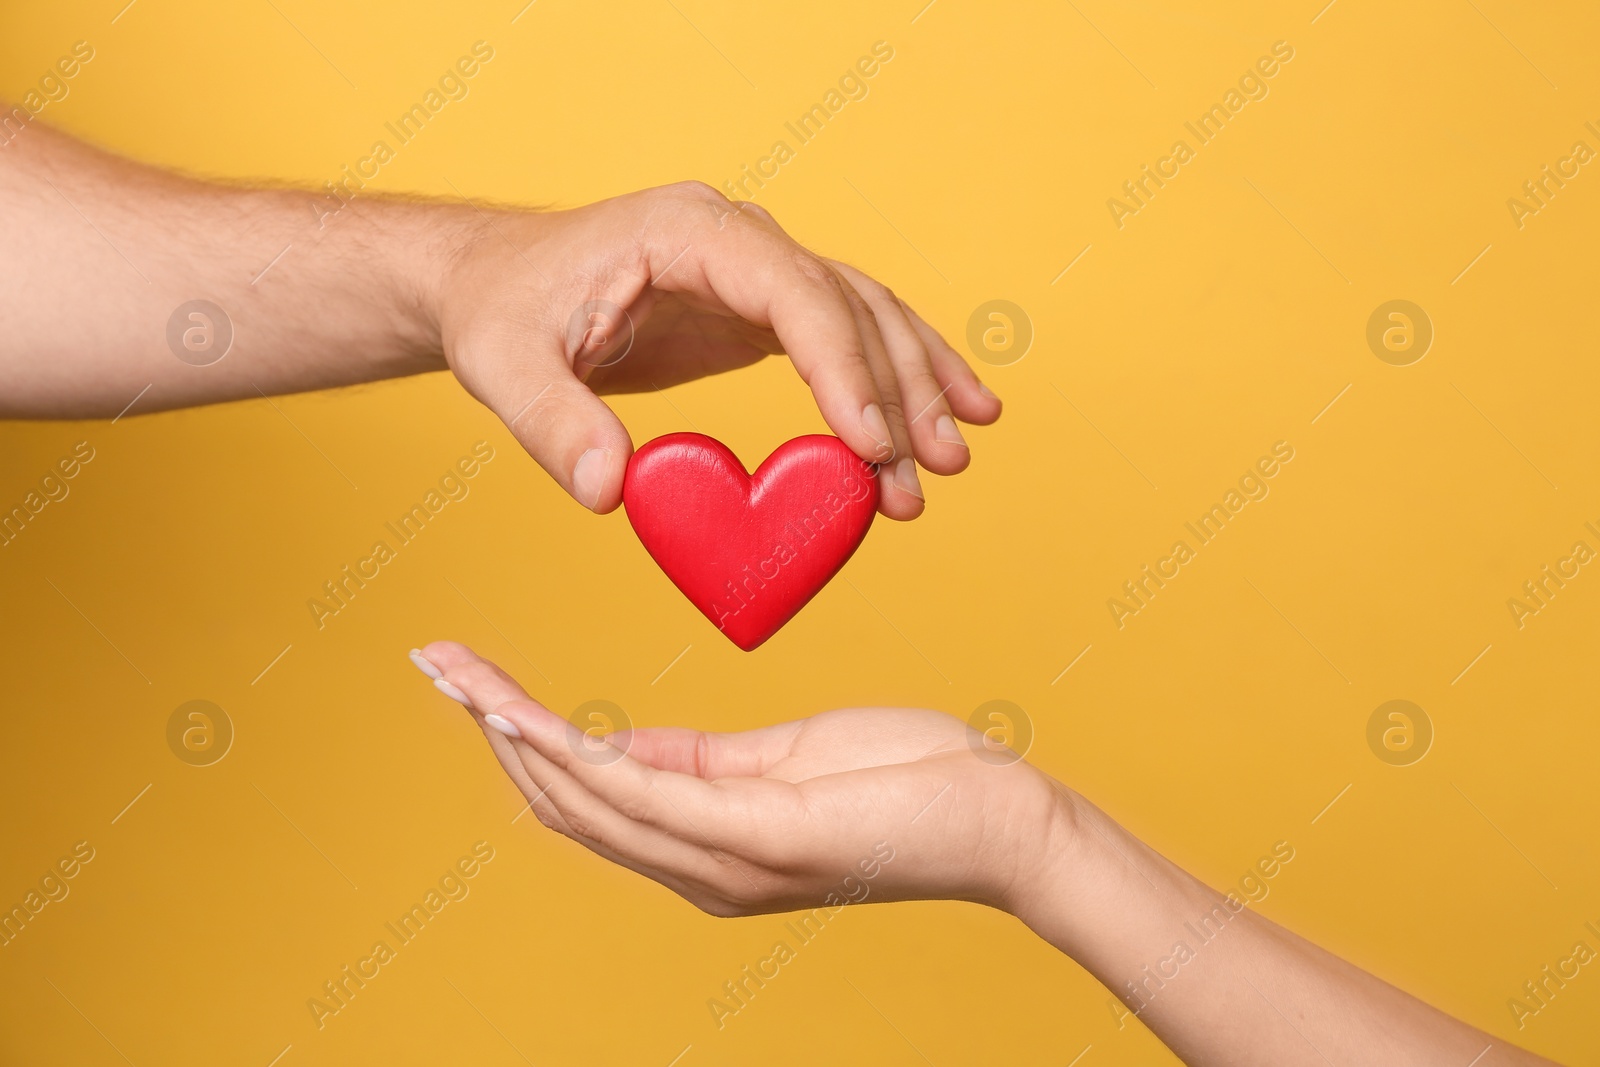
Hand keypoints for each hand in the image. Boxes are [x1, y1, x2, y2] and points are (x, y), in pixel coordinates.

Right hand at [411, 641, 1063, 915]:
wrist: (999, 817)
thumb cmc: (906, 781)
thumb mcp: (782, 761)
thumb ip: (699, 763)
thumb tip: (624, 746)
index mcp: (705, 843)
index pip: (589, 792)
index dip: (520, 737)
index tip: (468, 677)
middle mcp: (700, 868)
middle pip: (568, 799)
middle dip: (495, 729)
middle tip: (433, 663)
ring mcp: (727, 862)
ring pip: (589, 800)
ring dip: (516, 737)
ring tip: (458, 680)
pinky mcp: (762, 838)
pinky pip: (648, 797)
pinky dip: (579, 759)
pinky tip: (532, 720)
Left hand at [431, 182, 1001, 520]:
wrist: (496, 284)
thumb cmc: (501, 312)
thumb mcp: (506, 365)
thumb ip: (553, 422)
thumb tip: (609, 492)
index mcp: (687, 231)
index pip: (791, 291)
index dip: (841, 367)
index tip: (871, 446)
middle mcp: (738, 238)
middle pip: (847, 306)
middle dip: (900, 390)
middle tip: (935, 472)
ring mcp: (757, 270)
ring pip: (864, 318)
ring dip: (916, 387)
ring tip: (957, 459)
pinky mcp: (761, 310)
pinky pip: (846, 339)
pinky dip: (895, 379)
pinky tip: (941, 420)